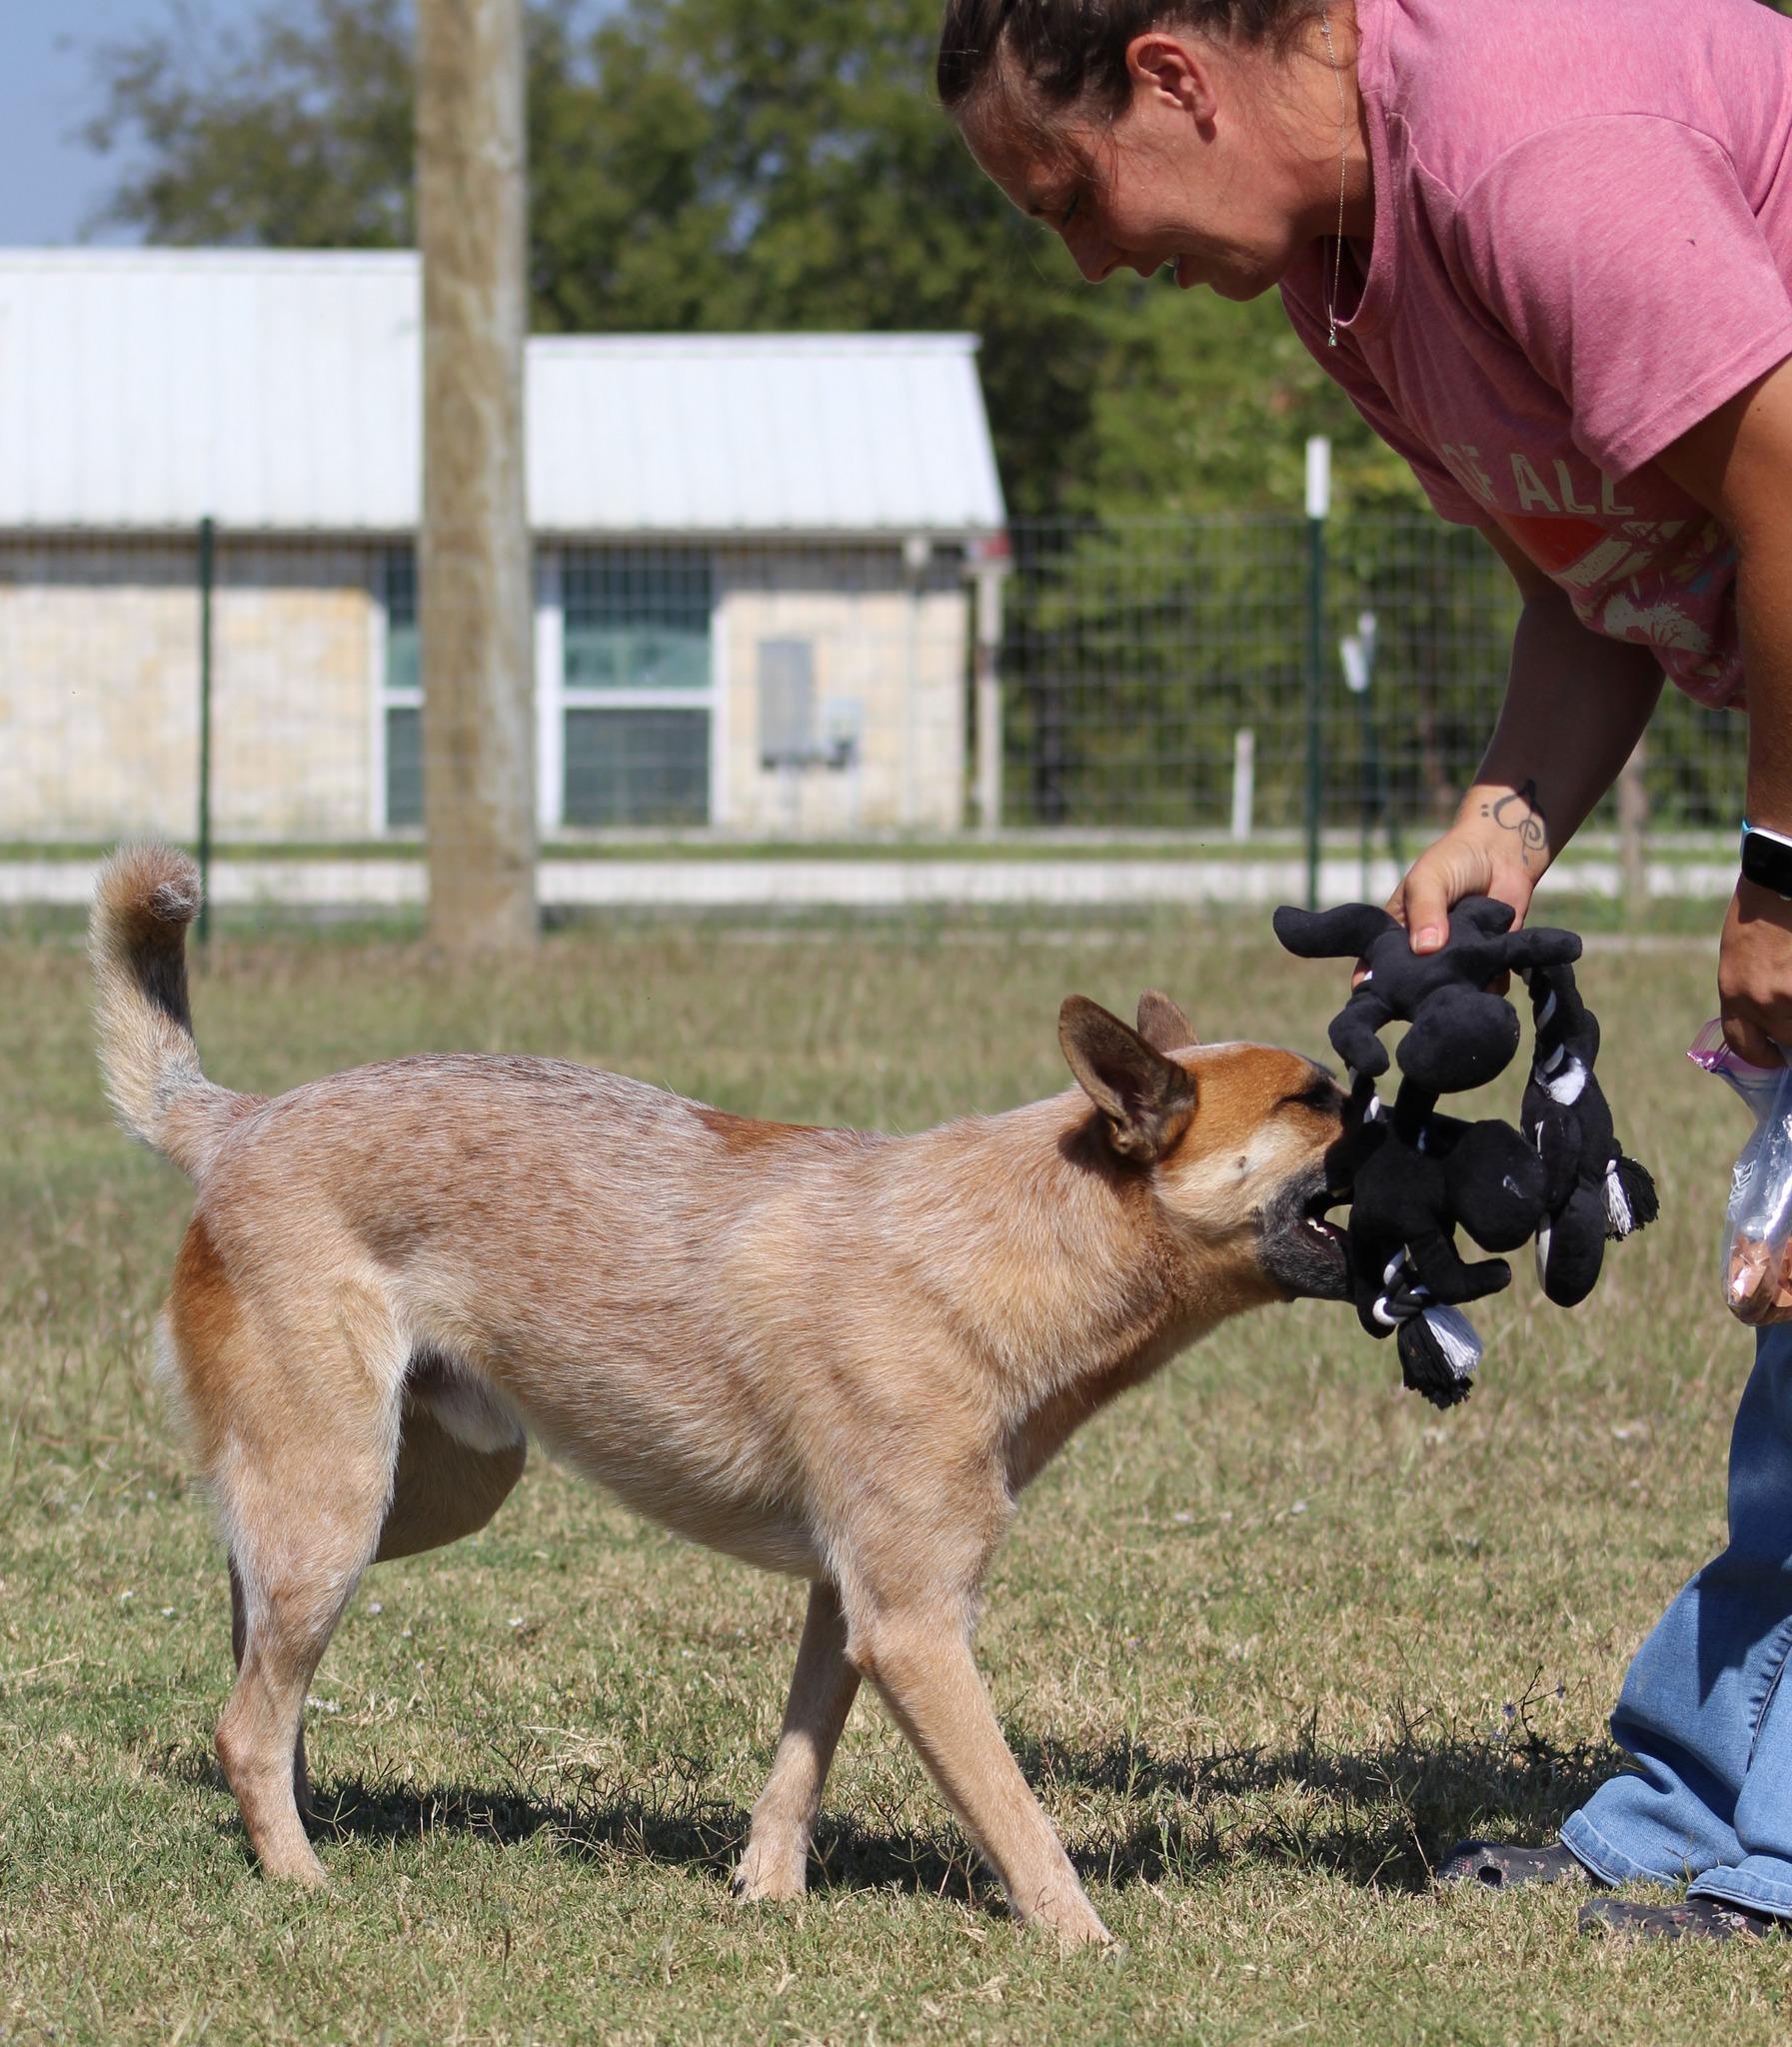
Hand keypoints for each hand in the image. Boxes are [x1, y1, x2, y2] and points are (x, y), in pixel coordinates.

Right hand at [1349, 823, 1537, 989]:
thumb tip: (1424, 949)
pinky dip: (1490, 982)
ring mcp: (1455, 958)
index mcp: (1398, 932)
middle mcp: (1424, 951)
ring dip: (1457, 986)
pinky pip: (1486, 984)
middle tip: (1427, 989)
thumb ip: (1425, 911)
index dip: (1372, 980)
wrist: (1500, 853)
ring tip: (1463, 977)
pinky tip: (1492, 970)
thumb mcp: (1427, 880)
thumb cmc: (1452, 862)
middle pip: (1415, 983)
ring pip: (1451, 986)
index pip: (1377, 961)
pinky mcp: (1487, 961)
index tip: (1373, 996)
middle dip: (1419, 991)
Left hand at [1720, 879, 1791, 1066]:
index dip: (1764, 1057)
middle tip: (1790, 1010)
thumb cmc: (1756, 915)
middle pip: (1787, 1039)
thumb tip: (1773, 1024)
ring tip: (1790, 982)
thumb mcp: (1739, 959)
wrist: (1778, 882)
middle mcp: (1762, 1000)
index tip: (1778, 1057)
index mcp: (1734, 994)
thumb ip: (1751, 992)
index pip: (1744, 1045)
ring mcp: (1791, 993)